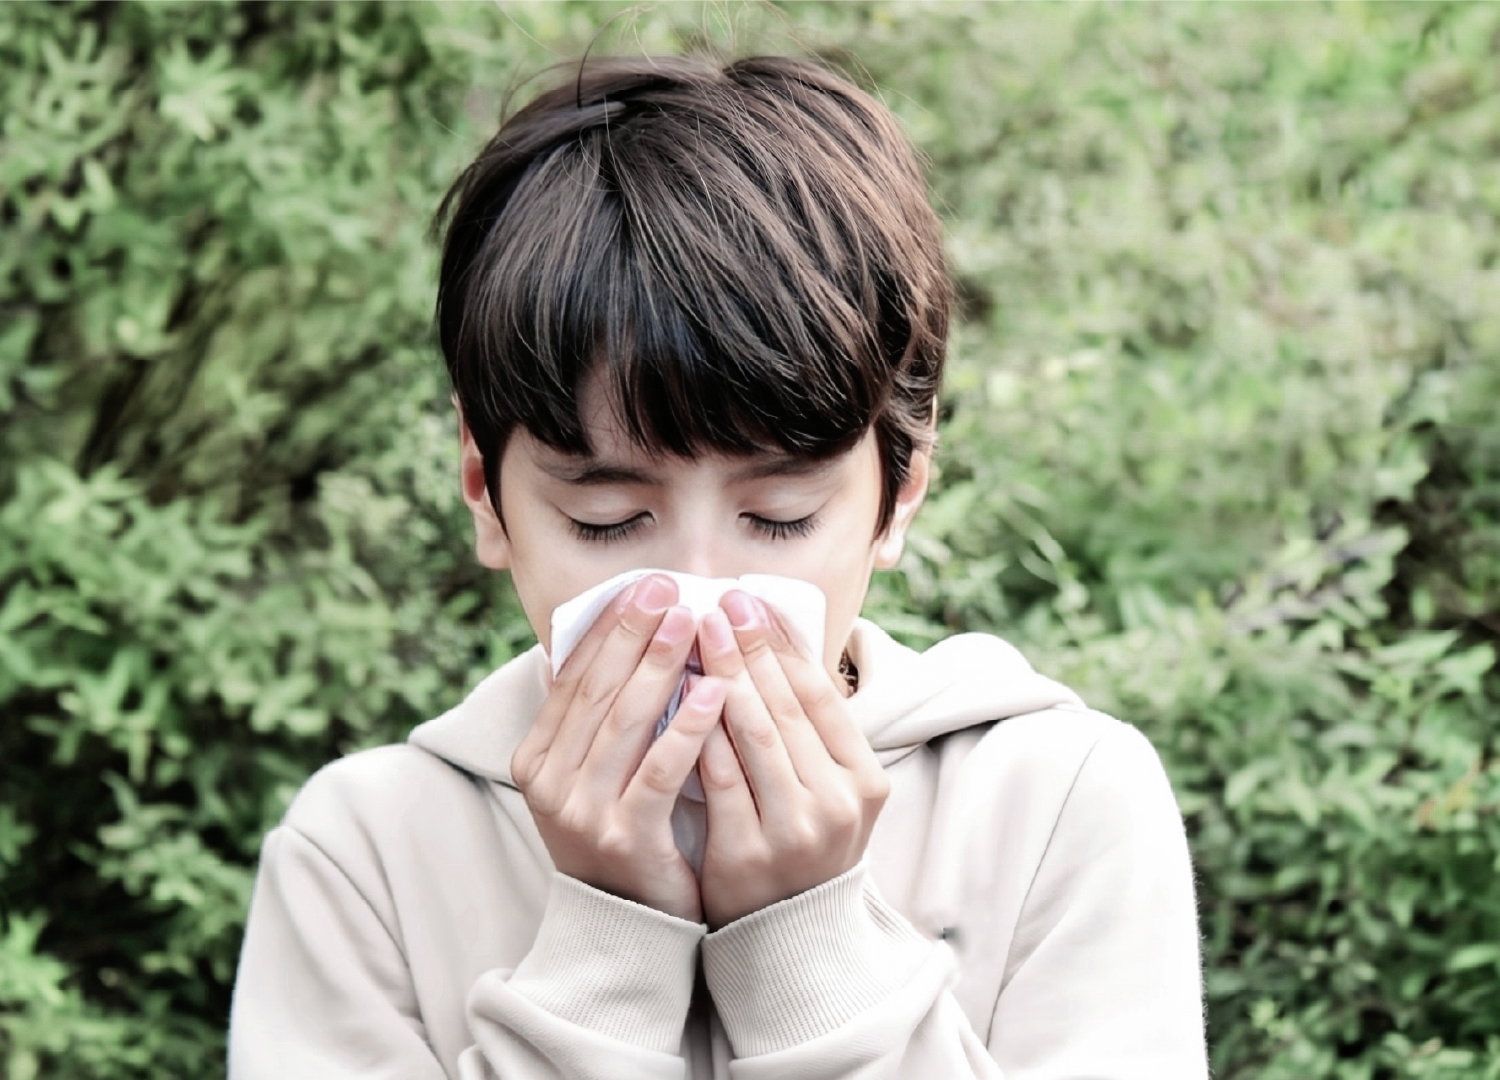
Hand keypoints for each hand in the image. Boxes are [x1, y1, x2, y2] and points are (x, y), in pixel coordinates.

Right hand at [511, 575, 726, 922]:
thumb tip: (574, 644)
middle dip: (633, 634)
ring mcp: (584, 814)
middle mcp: (550, 784)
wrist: (627, 925)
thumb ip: (586, 717)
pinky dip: (687, 727)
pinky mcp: (626, 838)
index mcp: (536, 760)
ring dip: (660, 668)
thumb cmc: (620, 831)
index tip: (641, 586)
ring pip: (625, 725)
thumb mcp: (589, 774)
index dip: (606, 628)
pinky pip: (659, 772)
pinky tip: (716, 692)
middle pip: (597, 692)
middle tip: (667, 587)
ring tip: (691, 623)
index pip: (572, 678)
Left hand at [694, 591, 889, 928]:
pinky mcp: (749, 854)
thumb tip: (767, 640)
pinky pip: (717, 777)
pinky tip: (675, 694)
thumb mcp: (825, 787)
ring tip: (691, 632)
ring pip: (752, 734)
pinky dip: (696, 730)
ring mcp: (795, 831)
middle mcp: (838, 803)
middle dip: (745, 646)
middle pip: (785, 705)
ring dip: (719, 675)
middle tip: (715, 601)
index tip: (749, 601)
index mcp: (864, 779)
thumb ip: (807, 727)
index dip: (781, 643)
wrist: (786, 936)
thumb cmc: (799, 842)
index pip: (820, 693)